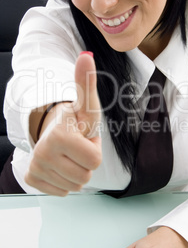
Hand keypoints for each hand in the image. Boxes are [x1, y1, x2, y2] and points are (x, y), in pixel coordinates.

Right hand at [25, 52, 101, 195]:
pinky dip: (64, 180)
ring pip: (75, 186)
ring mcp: (36, 168)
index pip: (95, 161)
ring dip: (76, 170)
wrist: (51, 129)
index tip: (84, 136)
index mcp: (59, 136)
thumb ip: (86, 82)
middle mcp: (42, 155)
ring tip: (69, 154)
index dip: (94, 147)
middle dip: (86, 161)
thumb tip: (87, 56)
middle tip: (77, 146)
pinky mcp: (32, 179)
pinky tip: (59, 164)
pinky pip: (62, 191)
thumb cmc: (74, 119)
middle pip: (86, 176)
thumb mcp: (87, 104)